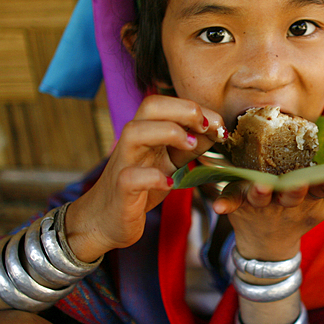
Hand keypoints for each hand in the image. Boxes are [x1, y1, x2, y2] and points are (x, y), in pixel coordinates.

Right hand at [66, 95, 225, 260]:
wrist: (106, 220)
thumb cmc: (140, 187)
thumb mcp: (169, 162)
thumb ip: (190, 145)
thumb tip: (216, 129)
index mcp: (145, 132)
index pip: (165, 104)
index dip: (193, 107)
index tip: (218, 123)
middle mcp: (132, 142)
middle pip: (149, 106)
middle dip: (182, 109)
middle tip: (206, 126)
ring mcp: (124, 163)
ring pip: (134, 131)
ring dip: (168, 132)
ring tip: (191, 145)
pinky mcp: (121, 190)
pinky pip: (131, 176)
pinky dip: (153, 177)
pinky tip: (170, 183)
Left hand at [213, 174, 323, 259]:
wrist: (266, 246)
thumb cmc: (294, 218)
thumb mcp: (317, 212)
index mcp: (304, 199)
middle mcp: (283, 201)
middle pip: (292, 194)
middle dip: (296, 189)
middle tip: (301, 183)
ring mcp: (260, 203)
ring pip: (261, 196)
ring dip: (260, 192)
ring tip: (260, 187)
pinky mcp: (239, 203)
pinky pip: (230, 200)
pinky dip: (224, 204)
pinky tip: (217, 206)